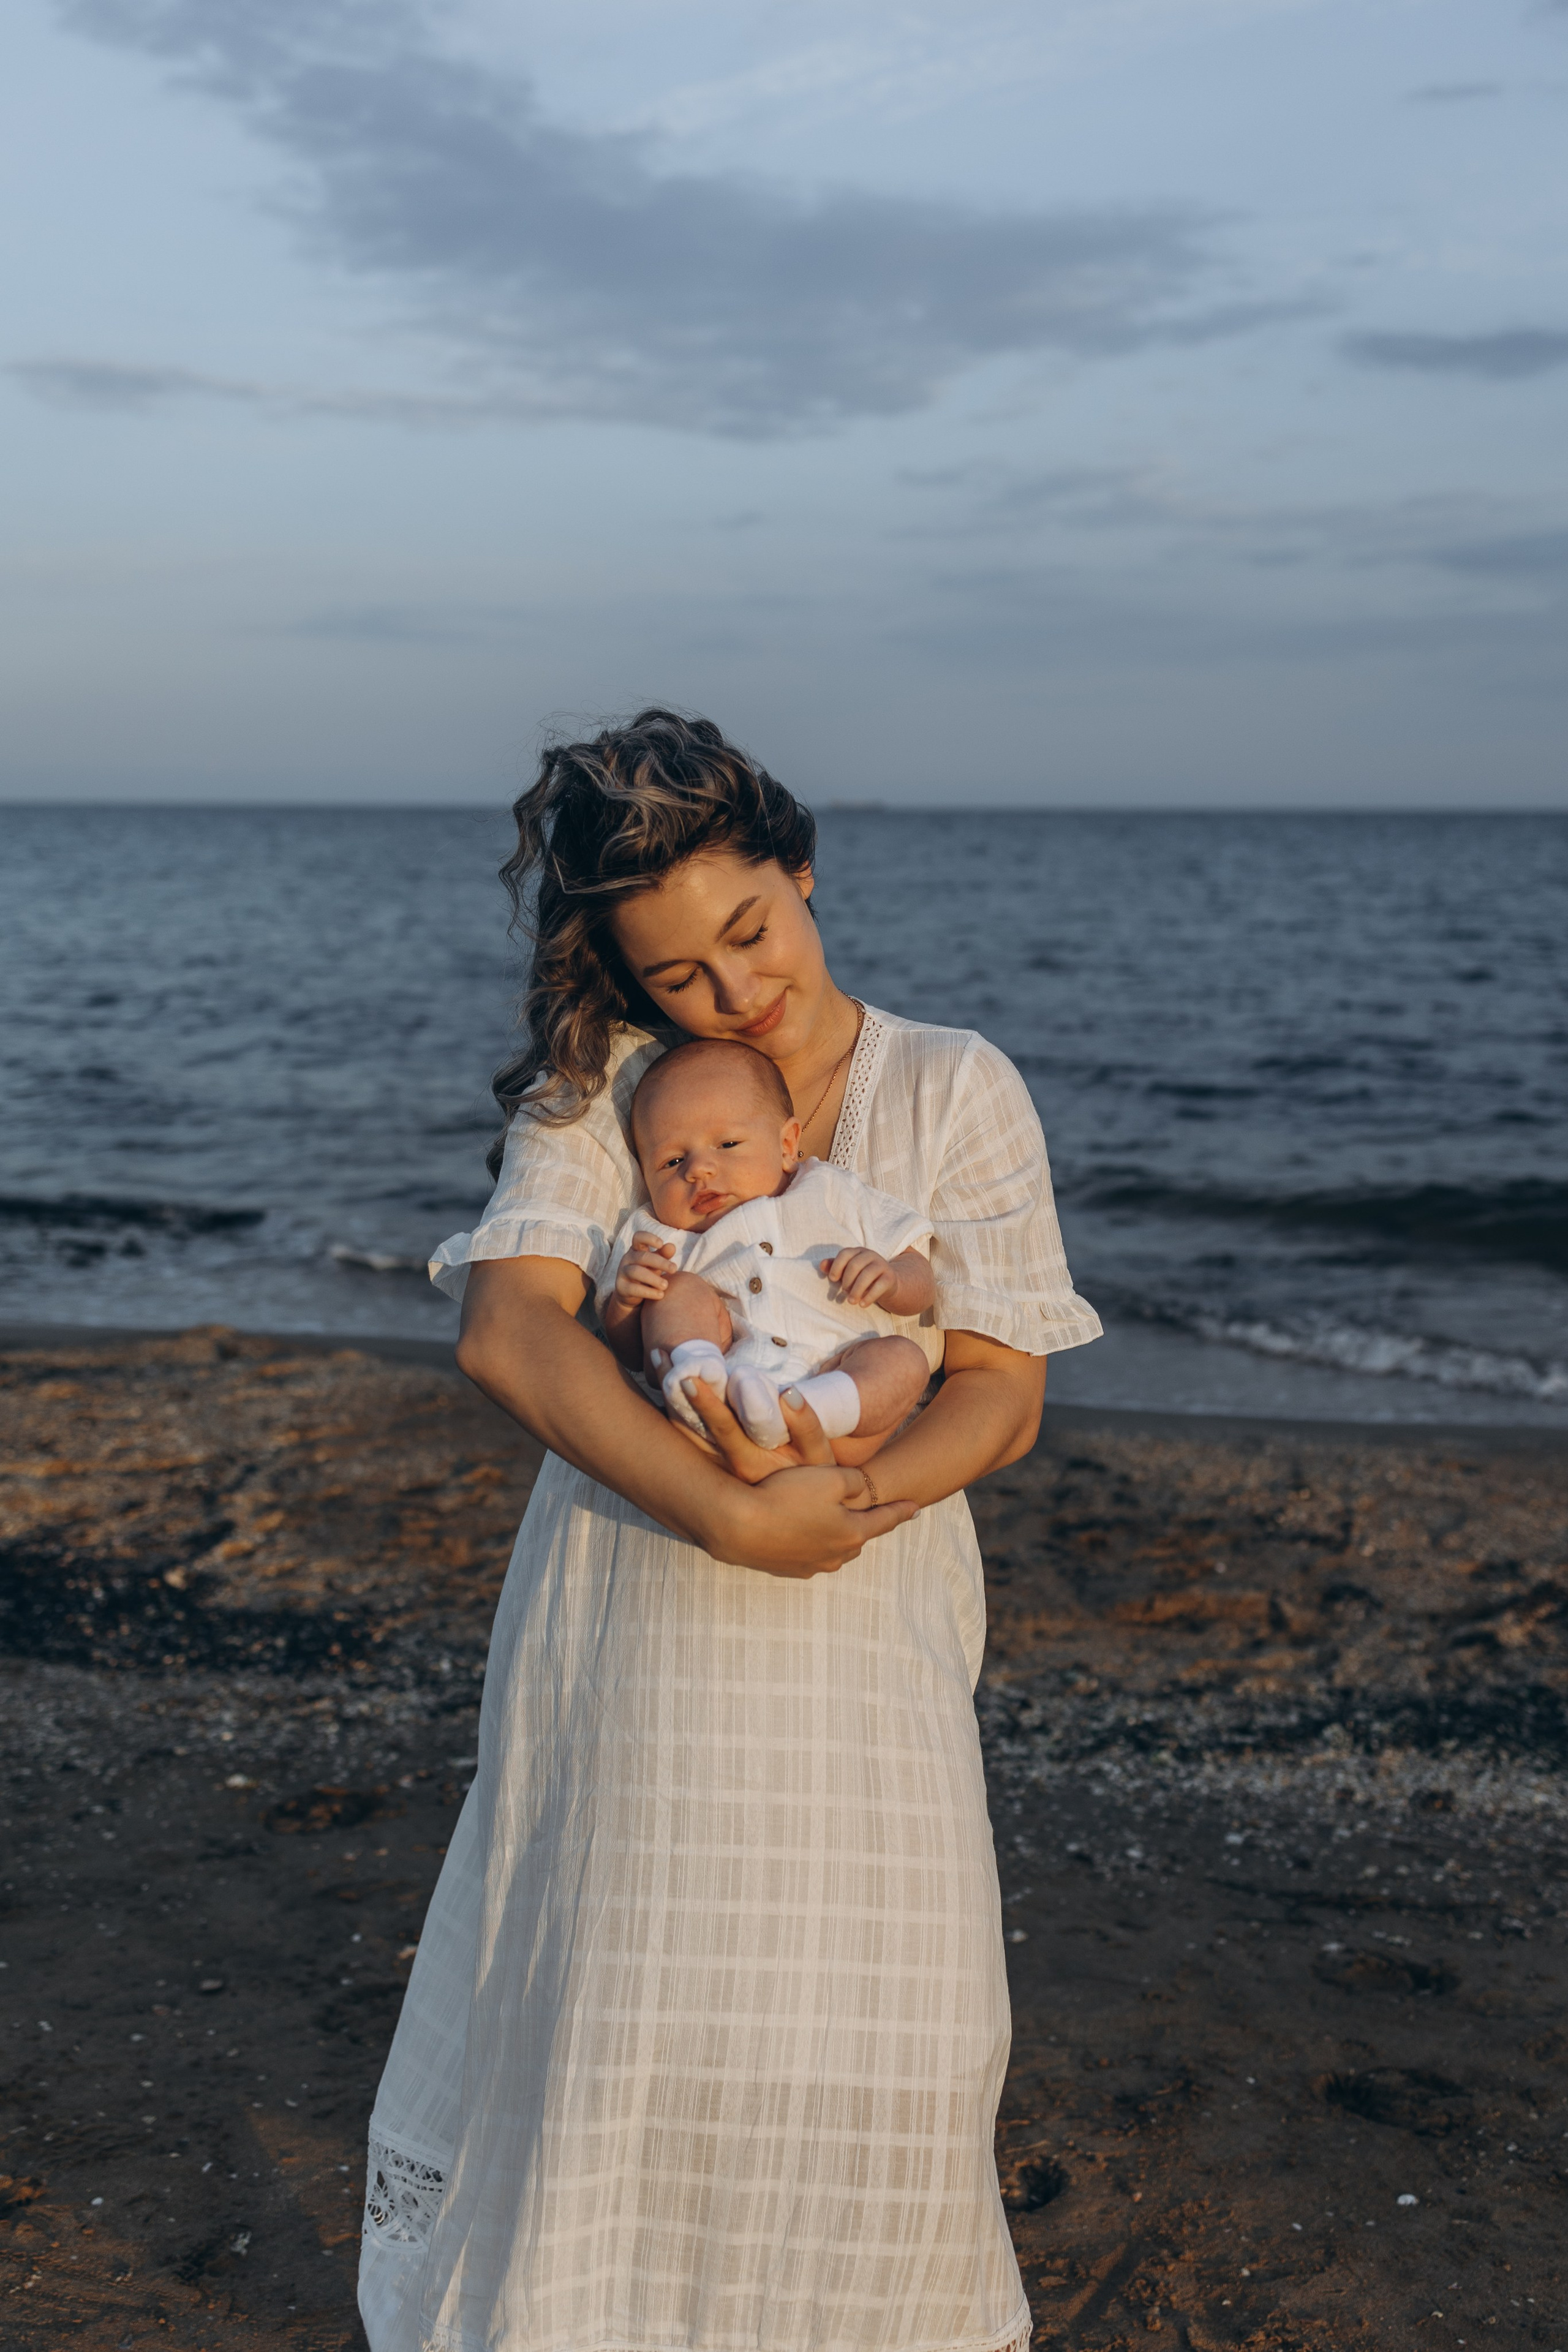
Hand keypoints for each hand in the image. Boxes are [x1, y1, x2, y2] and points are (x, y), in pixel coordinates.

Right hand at [614, 1234, 675, 1307]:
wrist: (632, 1295)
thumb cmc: (647, 1273)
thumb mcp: (656, 1264)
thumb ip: (663, 1255)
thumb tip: (672, 1246)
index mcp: (636, 1250)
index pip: (638, 1237)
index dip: (649, 1238)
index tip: (661, 1244)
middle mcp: (627, 1259)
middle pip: (642, 1257)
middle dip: (660, 1262)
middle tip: (674, 1269)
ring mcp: (622, 1273)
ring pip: (636, 1272)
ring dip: (654, 1279)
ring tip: (666, 1285)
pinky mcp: (621, 1288)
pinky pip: (634, 1289)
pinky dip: (649, 1292)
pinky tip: (660, 1295)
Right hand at [679, 1377, 916, 1575]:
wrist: (737, 1525)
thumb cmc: (787, 1496)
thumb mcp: (831, 1478)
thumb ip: (855, 1482)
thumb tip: (862, 1489)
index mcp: (853, 1534)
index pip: (884, 1520)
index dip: (901, 1512)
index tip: (917, 1508)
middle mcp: (835, 1556)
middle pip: (858, 1537)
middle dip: (866, 1524)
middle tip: (872, 1515)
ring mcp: (809, 1567)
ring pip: (833, 1549)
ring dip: (836, 1536)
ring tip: (836, 1525)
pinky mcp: (785, 1570)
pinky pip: (808, 1555)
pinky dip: (811, 1543)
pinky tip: (802, 1535)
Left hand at [820, 1246, 894, 1306]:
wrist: (888, 1284)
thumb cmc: (862, 1277)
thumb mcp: (848, 1272)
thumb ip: (834, 1267)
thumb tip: (821, 1265)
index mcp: (858, 1251)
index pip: (845, 1254)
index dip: (836, 1266)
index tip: (832, 1279)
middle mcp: (870, 1255)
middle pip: (855, 1265)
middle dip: (847, 1280)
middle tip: (844, 1292)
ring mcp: (882, 1265)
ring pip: (867, 1275)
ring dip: (857, 1290)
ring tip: (851, 1301)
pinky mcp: (890, 1277)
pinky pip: (879, 1285)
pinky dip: (869, 1296)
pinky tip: (862, 1304)